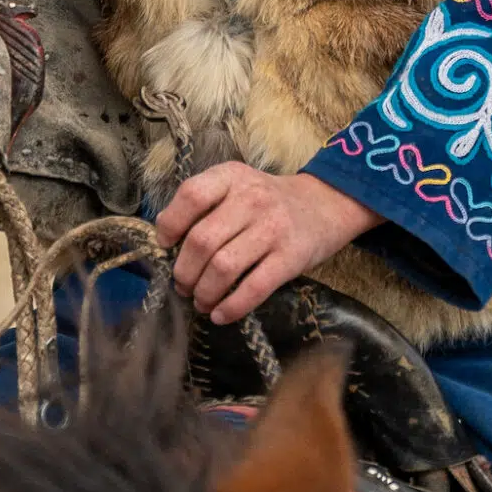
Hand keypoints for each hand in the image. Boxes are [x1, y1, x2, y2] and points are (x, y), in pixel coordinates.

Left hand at [157, 160, 373, 322]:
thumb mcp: (237, 186)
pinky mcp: (291, 257)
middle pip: (202, 240)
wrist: (325, 203)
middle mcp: (252, 199)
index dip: (170, 224)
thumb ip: (205, 204)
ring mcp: (273, 228)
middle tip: (183, 285)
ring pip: (224, 267)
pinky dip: (231, 307)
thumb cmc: (268, 200)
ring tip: (200, 300)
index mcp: (232, 177)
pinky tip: (220, 314)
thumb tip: (165, 240)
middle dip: (184, 271)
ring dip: (204, 292)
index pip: (191, 195)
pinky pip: (254, 288)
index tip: (165, 245)